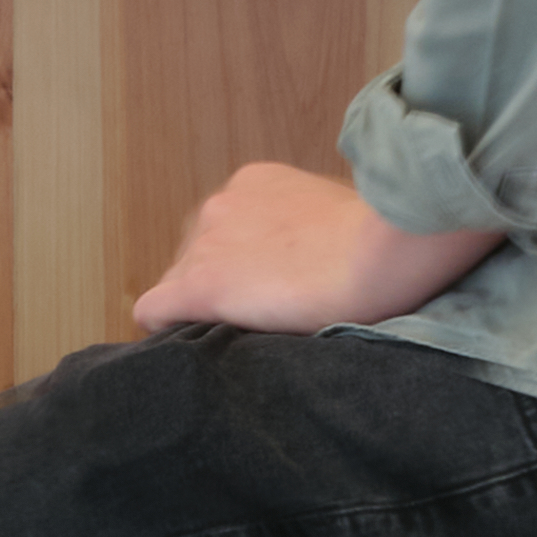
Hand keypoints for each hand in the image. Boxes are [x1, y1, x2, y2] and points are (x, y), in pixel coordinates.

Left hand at [131, 153, 498, 338]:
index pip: (227, 232)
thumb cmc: (382, 240)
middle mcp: (221, 204)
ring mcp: (206, 243)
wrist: (382, 249)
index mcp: (256, 185)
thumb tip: (318, 259)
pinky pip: (154, 311)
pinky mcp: (201, 285)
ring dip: (201, 310)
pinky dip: (167, 331)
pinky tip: (191, 351)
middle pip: (196, 257)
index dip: (242, 267)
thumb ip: (314, 232)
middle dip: (221, 286)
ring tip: (239, 336)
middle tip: (259, 318)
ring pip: (177, 284)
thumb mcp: (342, 218)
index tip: (267, 291)